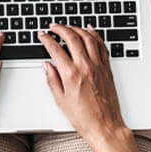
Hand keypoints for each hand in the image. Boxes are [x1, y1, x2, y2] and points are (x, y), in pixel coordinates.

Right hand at [42, 25, 129, 139]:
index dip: (47, 39)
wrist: (105, 125)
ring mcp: (99, 66)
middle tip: (53, 26)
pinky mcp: (107, 69)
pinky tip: (90, 31)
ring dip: (78, 29)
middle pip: (73, 39)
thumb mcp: (60, 99)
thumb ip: (52, 79)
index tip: (42, 35)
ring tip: (69, 26)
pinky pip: (102, 47)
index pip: (56, 49)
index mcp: (71, 74)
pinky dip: (95, 36)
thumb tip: (46, 65)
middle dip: (61, 29)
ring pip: (89, 39)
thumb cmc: (83, 116)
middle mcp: (86, 67)